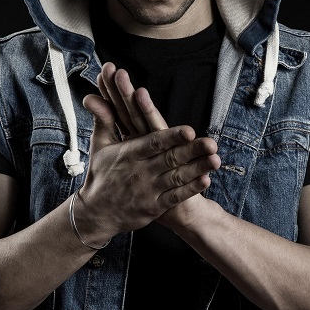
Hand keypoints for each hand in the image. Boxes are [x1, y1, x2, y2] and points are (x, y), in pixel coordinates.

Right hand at [81, 63, 220, 235]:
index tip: (189, 130)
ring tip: (216, 160)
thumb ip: (103, 120)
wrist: (95, 213)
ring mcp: (148, 190)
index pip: (153, 143)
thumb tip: (92, 96)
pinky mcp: (154, 207)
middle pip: (170, 159)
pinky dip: (190, 189)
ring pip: (176, 178)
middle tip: (212, 143)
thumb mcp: (99, 146)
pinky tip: (206, 180)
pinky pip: (175, 197)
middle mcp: (140, 172)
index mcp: (129, 154)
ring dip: (197, 169)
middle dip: (192, 151)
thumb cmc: (100, 175)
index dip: (171, 137)